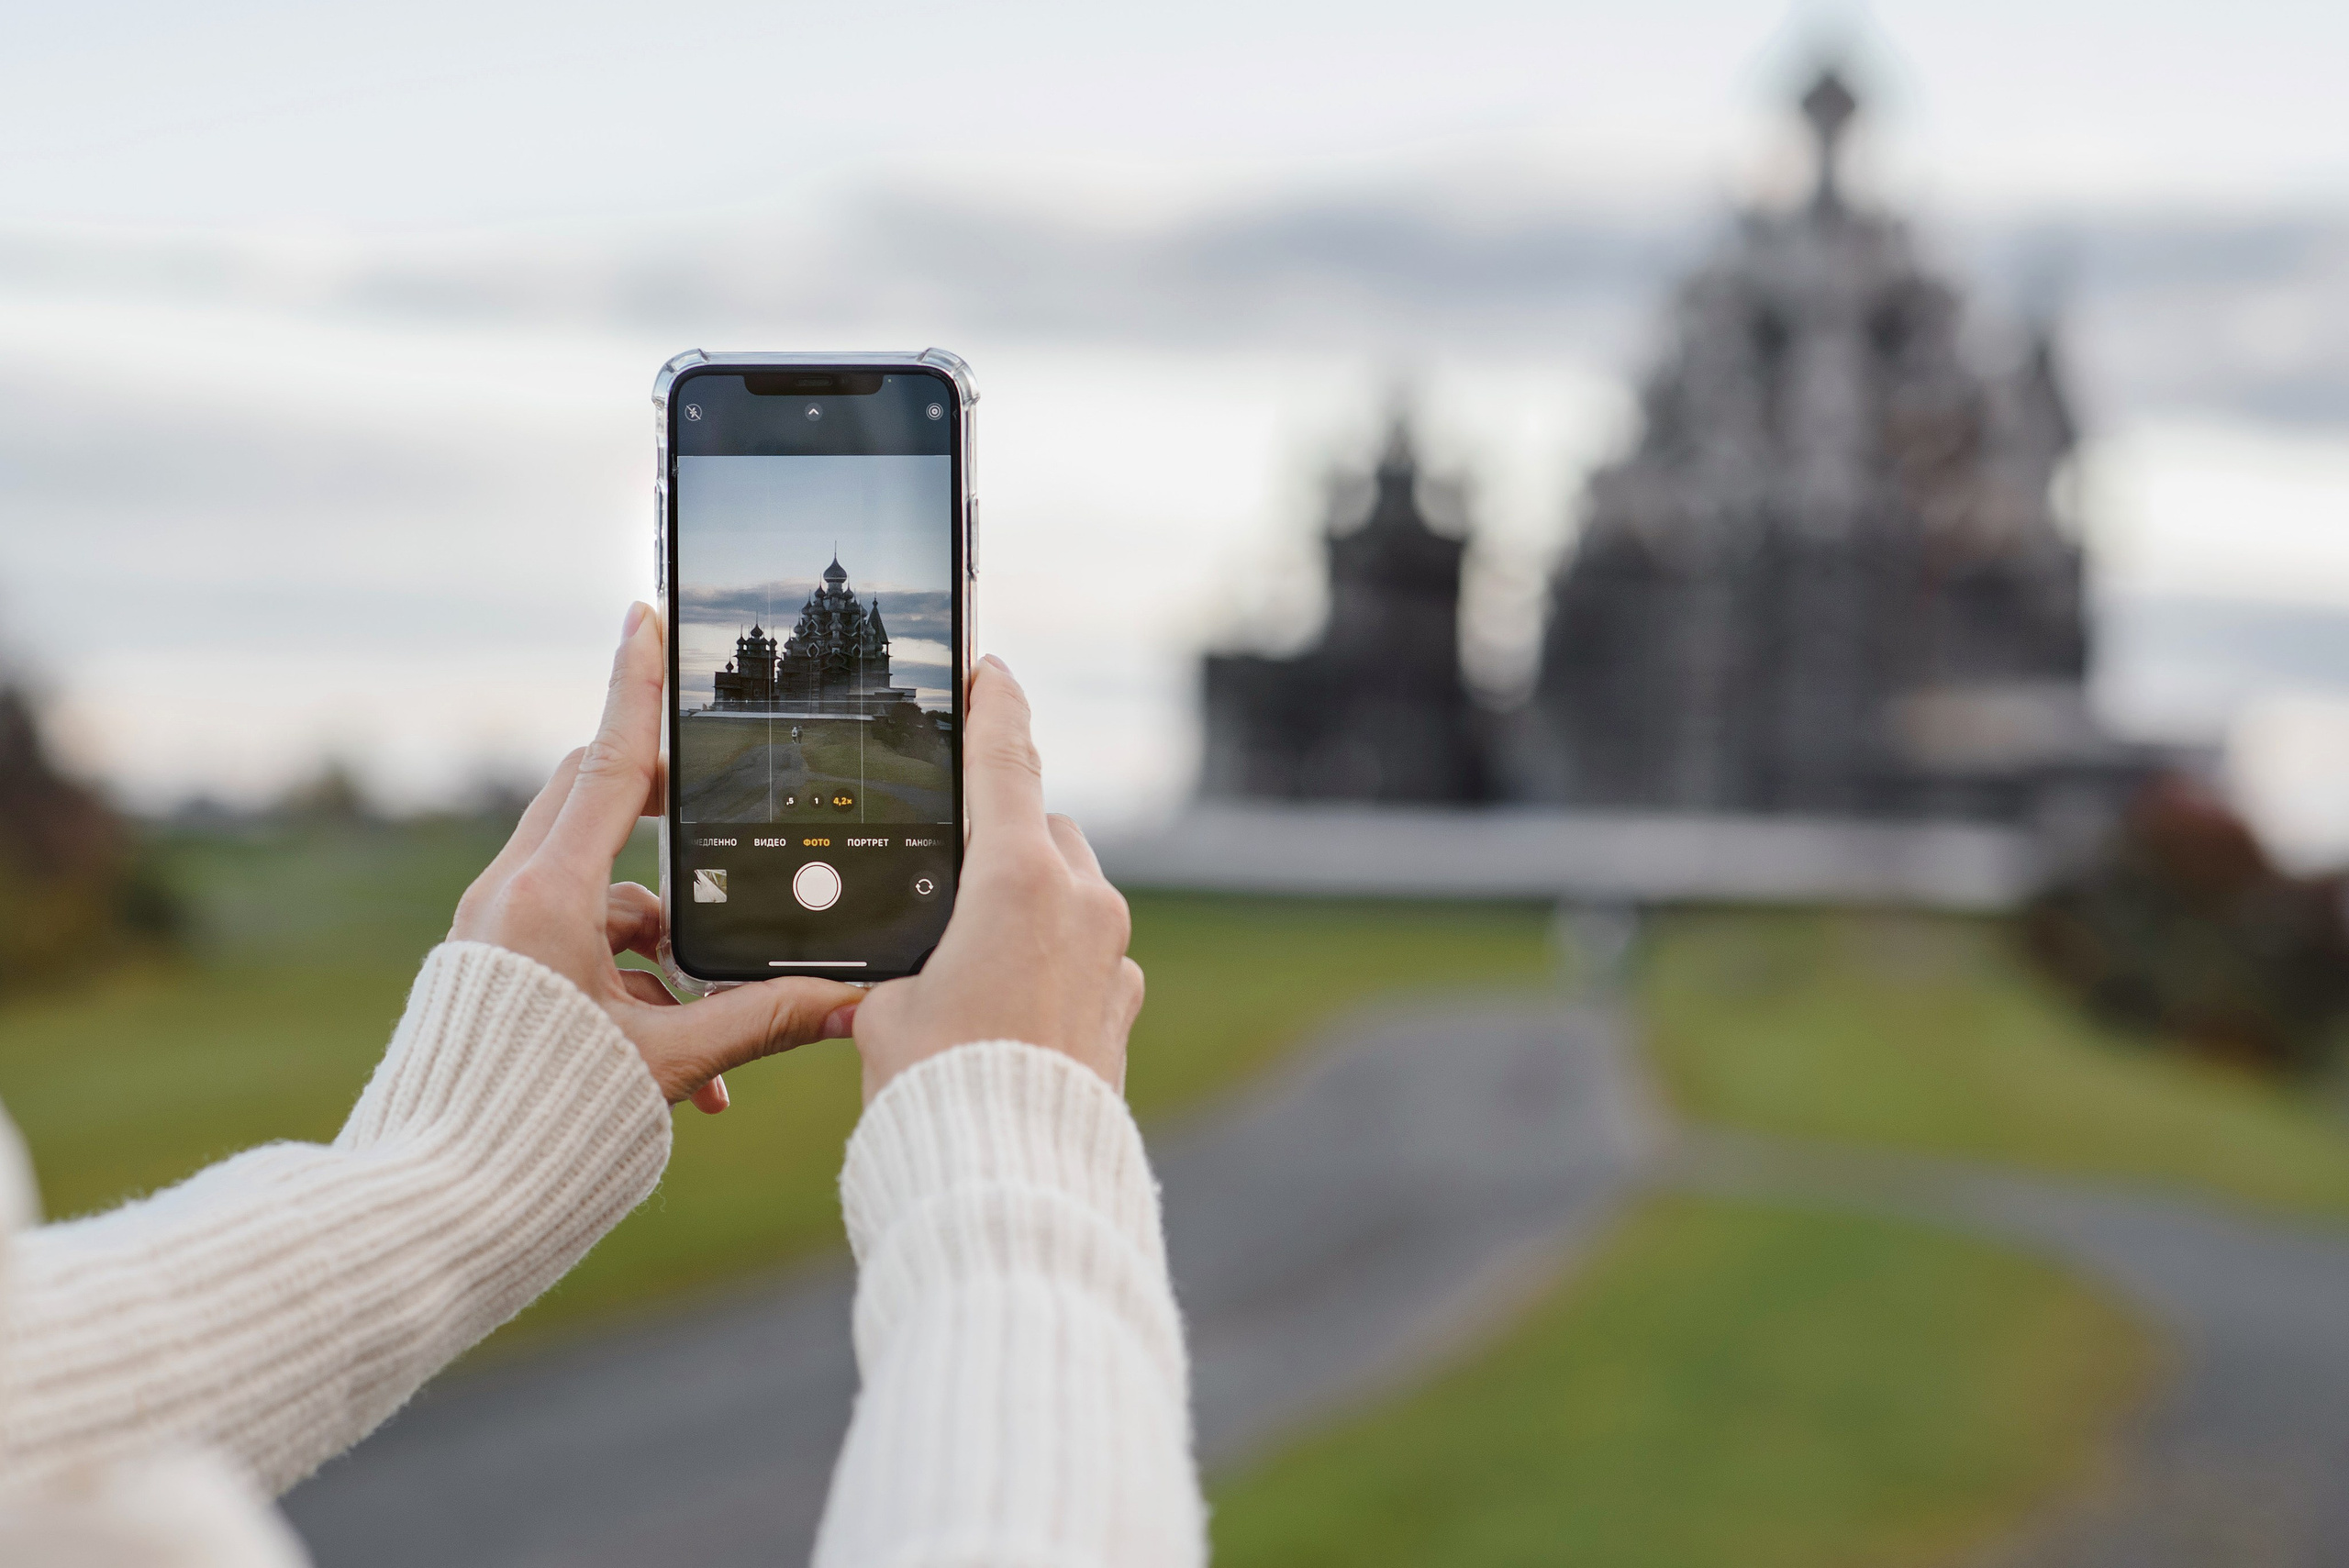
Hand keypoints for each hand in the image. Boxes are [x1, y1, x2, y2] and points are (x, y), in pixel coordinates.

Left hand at [450, 602, 863, 1111]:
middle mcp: (510, 897)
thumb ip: (762, 1021)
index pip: (610, 765)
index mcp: (547, 897)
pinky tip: (690, 1074)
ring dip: (667, 940)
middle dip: (671, 810)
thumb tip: (851, 1002)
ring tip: (718, 1029)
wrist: (435, 1202)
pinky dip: (634, 986)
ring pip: (600, 891)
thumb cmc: (541, 1125)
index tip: (645, 615)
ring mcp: (497, 932)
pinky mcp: (495, 971)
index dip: (636, 687)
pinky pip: (576, 947)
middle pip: (598, 803)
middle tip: (726, 807)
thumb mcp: (670, 1064)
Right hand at [846, 656, 1143, 1102]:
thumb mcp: (883, 1008)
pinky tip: (1008, 1009)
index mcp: (1018, 878)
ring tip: (967, 966)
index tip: (991, 669)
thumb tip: (894, 967)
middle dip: (1002, 842)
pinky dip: (1054, 961)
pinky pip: (1091, 954)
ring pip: (1071, 893)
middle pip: (1042, 831)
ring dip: (1030, 906)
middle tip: (945, 886)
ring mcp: (1115, 954)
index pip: (1006, 759)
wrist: (1011, 1180)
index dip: (994, 705)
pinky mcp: (1124, 1004)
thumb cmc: (937, 1088)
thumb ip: (895, 960)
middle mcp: (1083, 902)